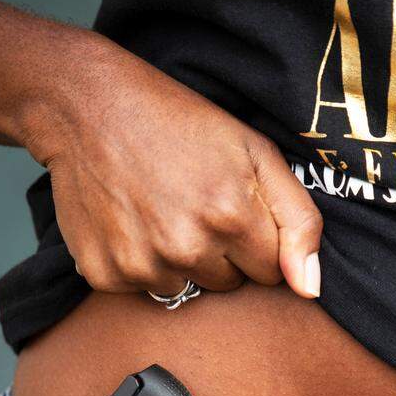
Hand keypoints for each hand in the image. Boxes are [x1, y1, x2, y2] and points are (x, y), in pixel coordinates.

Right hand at [24, 39, 322, 298]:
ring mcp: (142, 264)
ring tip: (161, 210)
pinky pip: (142, 289)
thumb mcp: (256, 152)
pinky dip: (140, 263)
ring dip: (180, 261)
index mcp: (232, 216)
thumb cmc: (180, 123)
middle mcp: (187, 248)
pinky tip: (131, 221)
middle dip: (221, 253)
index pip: (271, 273)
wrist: (87, 105)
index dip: (256, 241)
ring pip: (186, 290)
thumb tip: (308, 290)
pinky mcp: (105, 274)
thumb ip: (298, 221)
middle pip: (229, 285)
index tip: (235, 209)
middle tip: (194, 203)